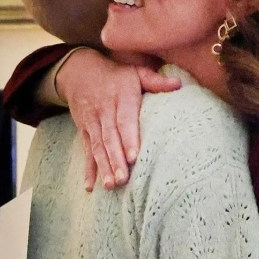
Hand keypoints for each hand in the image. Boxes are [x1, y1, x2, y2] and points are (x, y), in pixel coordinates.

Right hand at [55, 48, 180, 190]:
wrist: (79, 71)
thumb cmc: (116, 75)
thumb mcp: (135, 72)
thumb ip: (155, 81)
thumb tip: (179, 84)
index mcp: (120, 96)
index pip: (124, 120)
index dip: (128, 139)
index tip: (133, 157)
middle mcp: (104, 110)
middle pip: (109, 137)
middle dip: (115, 159)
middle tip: (123, 179)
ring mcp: (92, 122)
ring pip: (97, 147)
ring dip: (103, 167)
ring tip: (110, 185)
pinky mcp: (84, 131)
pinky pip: (86, 151)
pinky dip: (87, 169)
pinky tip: (89, 186)